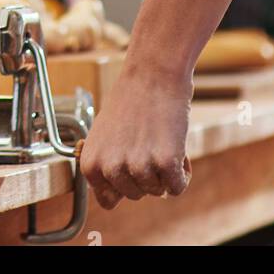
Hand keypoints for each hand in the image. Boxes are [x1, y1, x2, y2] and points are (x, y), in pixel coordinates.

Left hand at [80, 64, 192, 209]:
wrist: (152, 73)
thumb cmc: (129, 100)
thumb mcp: (103, 135)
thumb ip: (106, 166)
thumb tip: (111, 198)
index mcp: (91, 164)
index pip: (108, 201)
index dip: (123, 184)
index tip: (129, 162)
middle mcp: (111, 168)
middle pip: (135, 196)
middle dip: (144, 175)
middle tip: (146, 141)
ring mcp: (138, 166)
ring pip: (158, 191)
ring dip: (164, 171)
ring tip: (159, 138)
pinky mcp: (165, 163)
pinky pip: (177, 187)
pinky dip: (182, 172)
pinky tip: (177, 147)